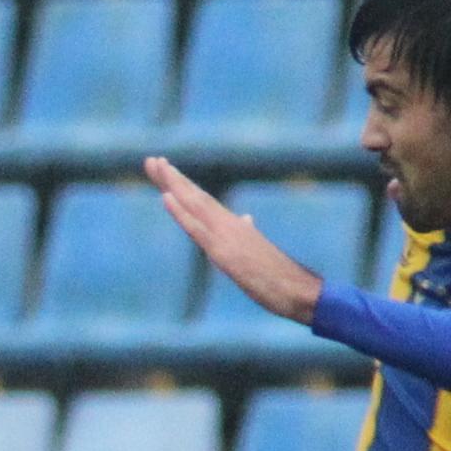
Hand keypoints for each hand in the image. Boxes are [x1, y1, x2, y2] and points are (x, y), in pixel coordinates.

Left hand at [144, 157, 324, 326]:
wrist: (299, 290)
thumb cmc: (280, 275)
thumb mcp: (259, 251)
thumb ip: (249, 233)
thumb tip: (246, 218)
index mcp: (233, 226)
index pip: (202, 202)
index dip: (183, 187)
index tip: (165, 171)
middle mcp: (228, 225)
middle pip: (195, 197)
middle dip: (172, 178)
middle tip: (151, 159)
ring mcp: (225, 236)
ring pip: (194, 204)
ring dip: (173, 184)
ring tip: (156, 164)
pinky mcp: (224, 252)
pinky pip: (196, 229)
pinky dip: (179, 212)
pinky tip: (165, 196)